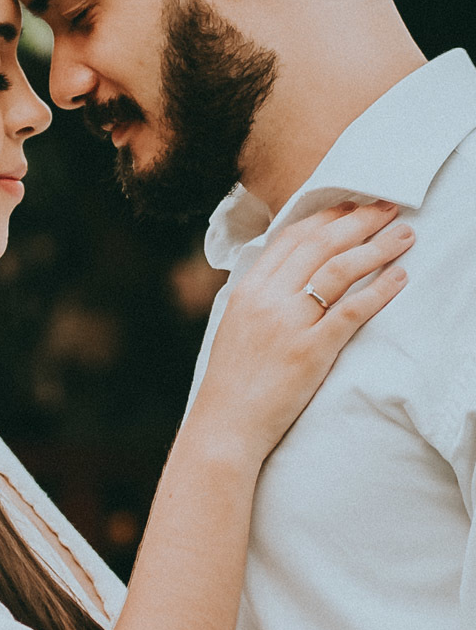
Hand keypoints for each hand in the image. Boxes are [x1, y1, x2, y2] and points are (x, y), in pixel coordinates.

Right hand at [191, 200, 412, 464]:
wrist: (225, 424)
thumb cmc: (232, 380)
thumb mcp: (236, 325)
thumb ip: (260, 296)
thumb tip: (288, 273)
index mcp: (248, 289)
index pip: (292, 238)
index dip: (327, 217)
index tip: (352, 205)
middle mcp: (267, 299)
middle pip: (320, 245)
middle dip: (359, 221)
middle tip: (388, 208)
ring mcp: (289, 324)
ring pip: (339, 270)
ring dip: (377, 248)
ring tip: (404, 236)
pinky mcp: (311, 352)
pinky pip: (351, 312)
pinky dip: (379, 291)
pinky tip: (400, 278)